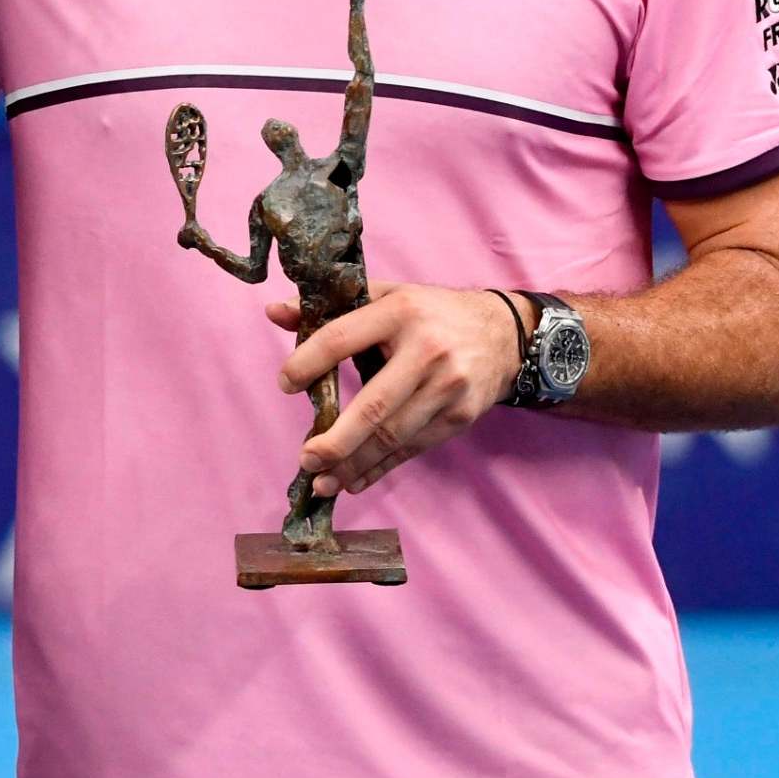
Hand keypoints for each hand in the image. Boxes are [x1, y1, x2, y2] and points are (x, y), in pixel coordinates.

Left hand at [270, 282, 520, 496]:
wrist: (505, 333)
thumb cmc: (432, 313)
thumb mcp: (386, 296)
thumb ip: (330, 306)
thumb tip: (273, 312)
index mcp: (399, 312)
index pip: (342, 339)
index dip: (308, 363)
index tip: (285, 384)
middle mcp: (427, 351)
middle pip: (374, 405)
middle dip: (336, 440)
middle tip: (305, 459)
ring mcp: (447, 387)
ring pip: (393, 436)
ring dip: (354, 464)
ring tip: (321, 481)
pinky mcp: (460, 416)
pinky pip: (413, 449)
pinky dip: (380, 469)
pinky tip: (354, 481)